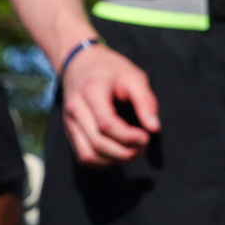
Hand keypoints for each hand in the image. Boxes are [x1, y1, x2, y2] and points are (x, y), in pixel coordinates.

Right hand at [59, 44, 158, 166]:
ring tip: (134, 150)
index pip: (106, 124)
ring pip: (89, 155)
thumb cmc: (112, 70)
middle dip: (125, 151)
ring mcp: (70, 122)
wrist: (81, 62)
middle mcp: (75, 109)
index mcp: (91, 92)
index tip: (147, 137)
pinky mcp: (71, 131)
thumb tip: (154, 128)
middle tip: (144, 145)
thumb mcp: (134, 77)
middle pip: (98, 143)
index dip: (128, 137)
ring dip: (115, 160)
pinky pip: (84, 156)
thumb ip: (145, 102)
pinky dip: (104, 161)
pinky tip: (120, 153)